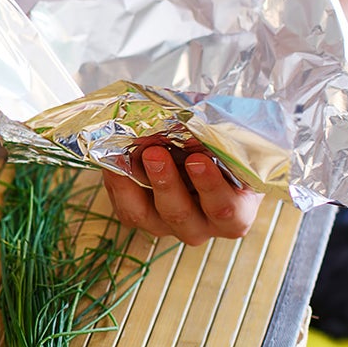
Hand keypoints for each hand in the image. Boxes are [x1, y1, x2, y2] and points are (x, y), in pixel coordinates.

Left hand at [103, 146, 261, 245]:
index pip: (226, 211)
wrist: (201, 150)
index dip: (210, 187)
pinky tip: (112, 158)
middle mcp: (201, 226)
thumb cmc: (223, 149)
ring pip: (146, 215)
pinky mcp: (140, 217)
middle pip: (181, 215)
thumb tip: (199, 119)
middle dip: (166, 183)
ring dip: (134, 185)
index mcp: (235, 214)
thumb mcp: (230, 145)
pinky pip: (126, 207)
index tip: (198, 159)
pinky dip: (116, 182)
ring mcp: (168, 225)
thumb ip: (222, 140)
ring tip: (129, 154)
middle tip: (156, 153)